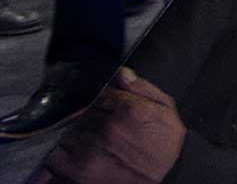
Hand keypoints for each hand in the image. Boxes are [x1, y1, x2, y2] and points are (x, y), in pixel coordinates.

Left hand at [34, 68, 185, 183]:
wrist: (169, 176)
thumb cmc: (167, 143)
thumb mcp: (165, 108)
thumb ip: (142, 88)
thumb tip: (121, 74)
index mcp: (128, 108)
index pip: (99, 93)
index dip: (99, 98)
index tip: (102, 104)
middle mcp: (108, 127)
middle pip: (81, 112)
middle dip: (86, 115)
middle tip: (95, 124)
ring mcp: (92, 149)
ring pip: (67, 132)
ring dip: (72, 134)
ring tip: (86, 140)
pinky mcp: (81, 170)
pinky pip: (56, 156)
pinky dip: (59, 154)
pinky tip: (72, 154)